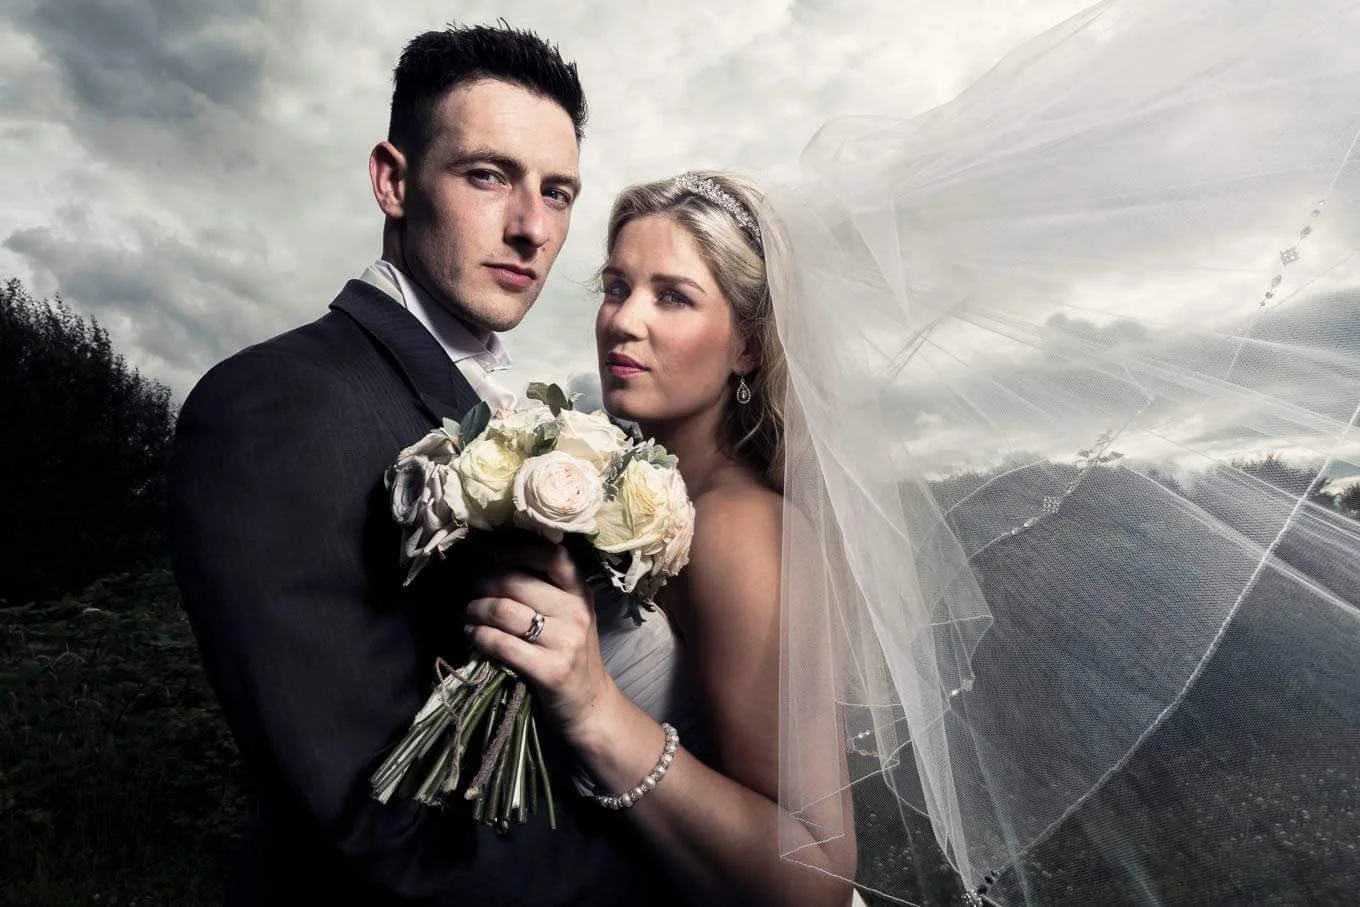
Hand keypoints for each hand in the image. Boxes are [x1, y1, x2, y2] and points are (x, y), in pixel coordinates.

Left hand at [464, 539, 619, 743]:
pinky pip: (501, 644)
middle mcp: (576, 612)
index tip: (490, 554)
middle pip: (515, 582)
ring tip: (468, 614)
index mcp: (580, 593)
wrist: (590, 704)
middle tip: (470, 591)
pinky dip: (478, 636)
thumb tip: (495, 562)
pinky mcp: (550, 670)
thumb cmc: (572, 654)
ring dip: (475, 610)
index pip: (551, 556)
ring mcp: (565, 641)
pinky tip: (472, 636)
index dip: (516, 550)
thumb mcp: (572, 615)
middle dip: (482, 583)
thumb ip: (547, 589)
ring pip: (504, 610)